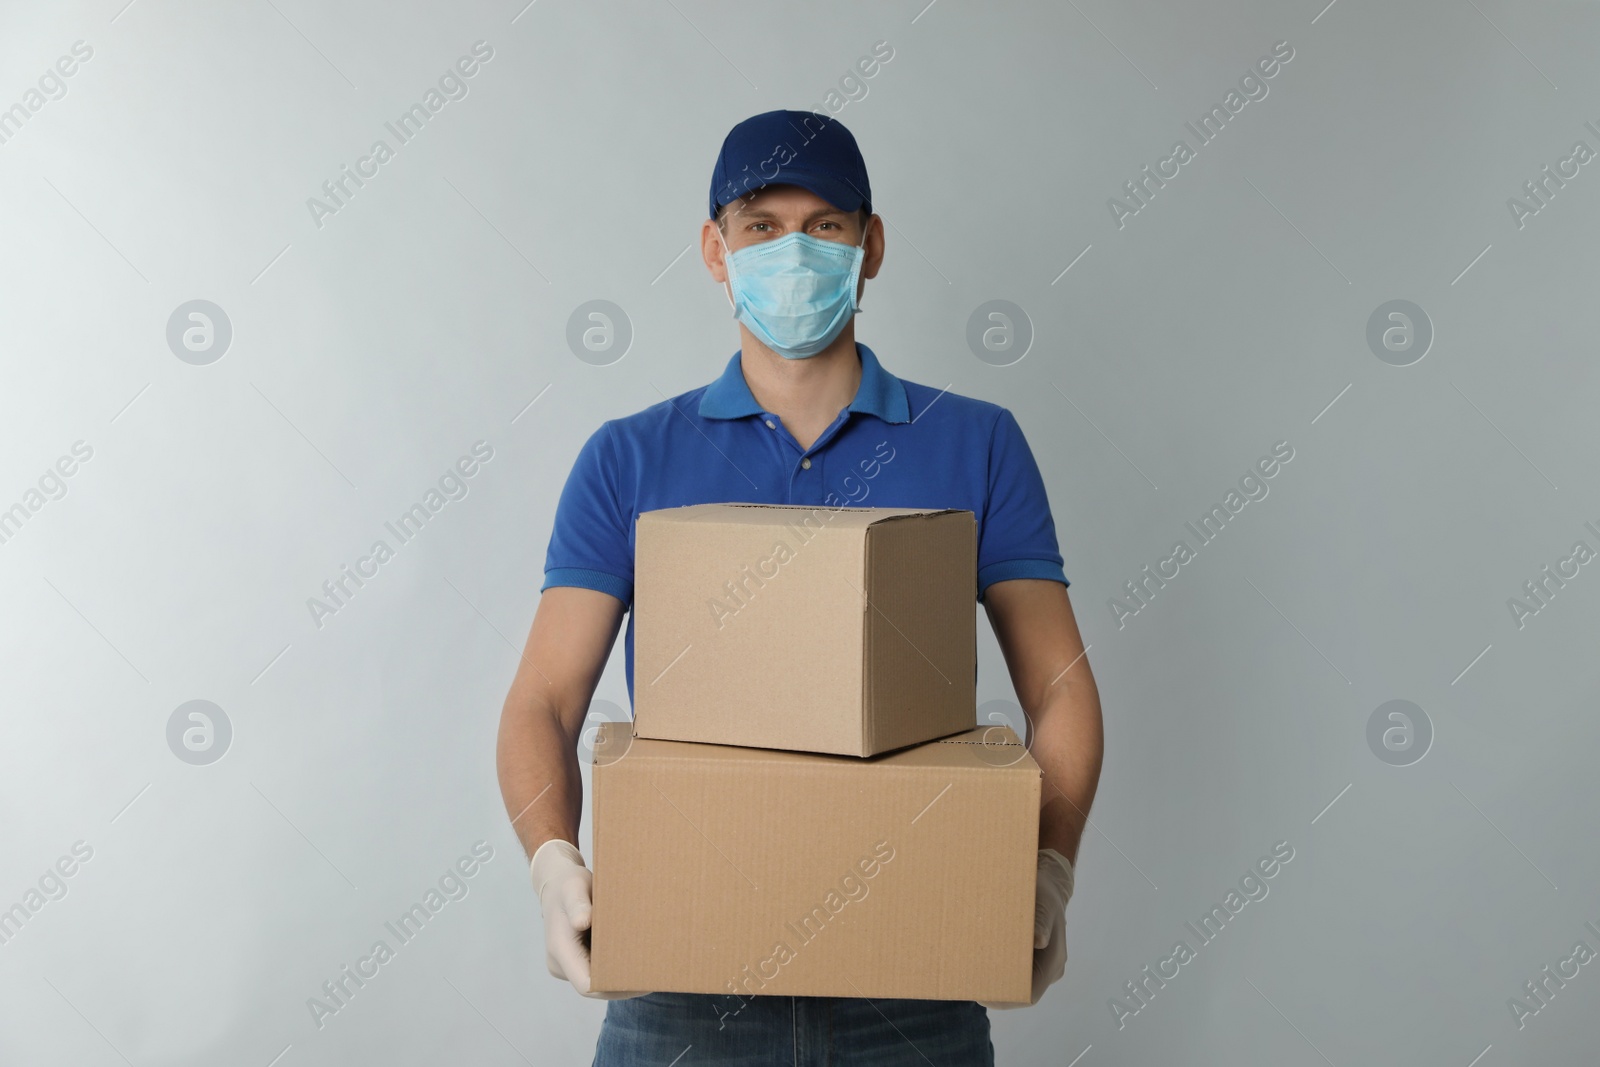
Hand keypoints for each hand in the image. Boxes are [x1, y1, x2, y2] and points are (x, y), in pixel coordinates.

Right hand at [529, 839, 645, 998]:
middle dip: (623, 985)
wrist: (556, 884)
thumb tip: (583, 921)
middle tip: (654, 975)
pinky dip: (615, 967)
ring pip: (597, 981)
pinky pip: (596, 971)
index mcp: (560, 950)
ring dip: (620, 977)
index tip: (642, 981)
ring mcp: (567, 965)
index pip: (587, 985)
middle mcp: (561, 964)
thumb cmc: (567, 884)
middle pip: (595, 987)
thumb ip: (577, 903)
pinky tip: (635, 959)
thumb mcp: (574, 886)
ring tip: (649, 969)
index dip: (614, 988)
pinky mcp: (575, 961)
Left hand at [981, 849, 1074, 1009]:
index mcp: (1053, 960)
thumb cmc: (1043, 894)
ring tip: (968, 973)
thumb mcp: (1043, 902)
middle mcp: (1048, 968)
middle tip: (967, 982)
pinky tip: (976, 961)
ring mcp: (1039, 965)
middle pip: (1019, 991)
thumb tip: (1038, 941)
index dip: (1006, 998)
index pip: (1030, 994)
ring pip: (1014, 982)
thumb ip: (1041, 921)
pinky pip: (1011, 970)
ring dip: (993, 979)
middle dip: (995, 990)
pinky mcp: (1028, 959)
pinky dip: (995, 968)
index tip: (981, 993)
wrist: (1048, 885)